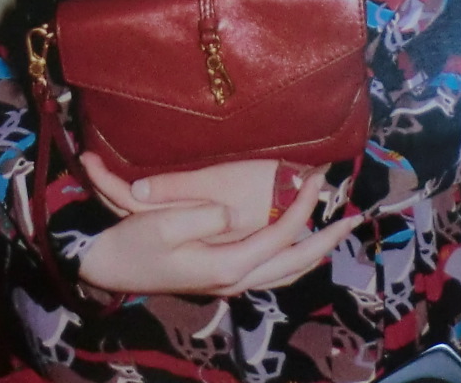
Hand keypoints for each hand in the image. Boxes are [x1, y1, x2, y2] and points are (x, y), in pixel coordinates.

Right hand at [75, 169, 357, 296]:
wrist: (106, 268)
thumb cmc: (133, 243)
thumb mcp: (162, 223)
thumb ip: (201, 215)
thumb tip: (230, 212)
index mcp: (226, 265)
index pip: (280, 236)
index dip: (303, 207)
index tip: (318, 177)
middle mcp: (235, 279)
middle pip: (294, 263)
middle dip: (326, 238)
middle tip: (354, 217)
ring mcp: (229, 283)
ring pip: (285, 272)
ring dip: (313, 250)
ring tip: (335, 230)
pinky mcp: (221, 277)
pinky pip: (271, 271)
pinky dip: (292, 258)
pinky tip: (297, 245)